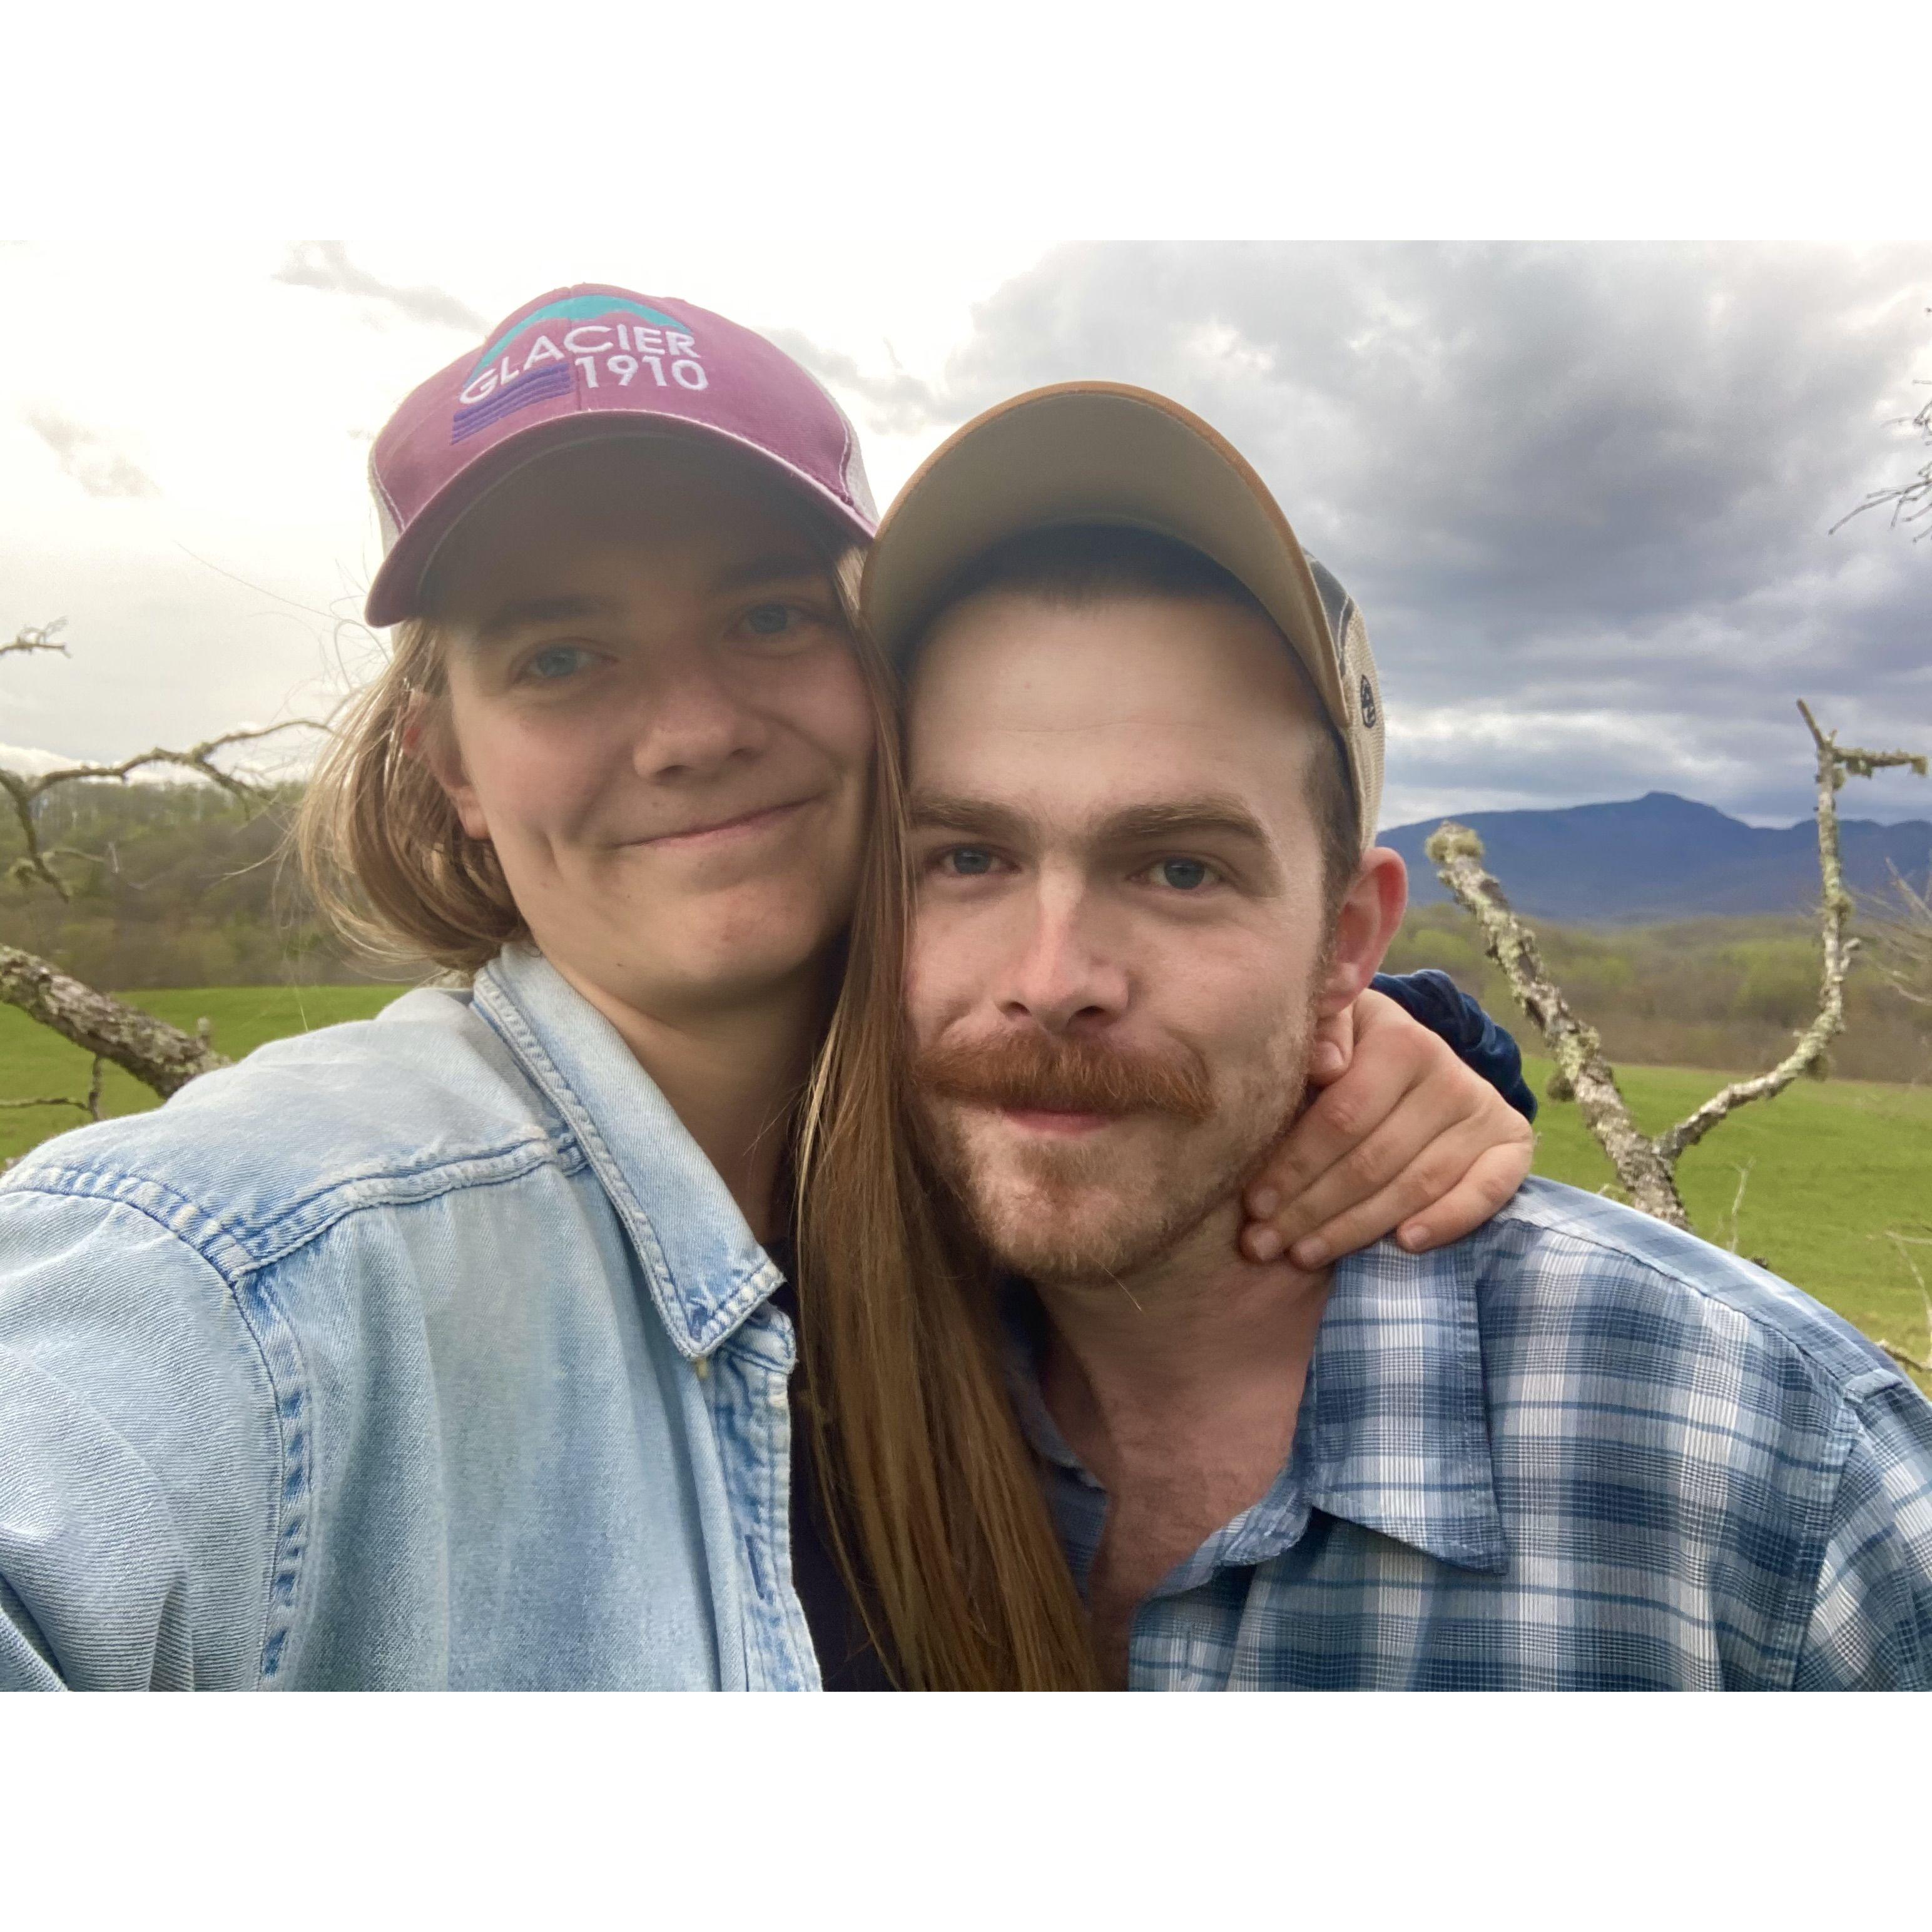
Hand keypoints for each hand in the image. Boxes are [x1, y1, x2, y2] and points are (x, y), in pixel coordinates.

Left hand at [1240, 986, 1534, 1268]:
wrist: (1409, 1059)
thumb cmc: (1347, 1050)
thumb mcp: (1326, 1027)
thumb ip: (1319, 1030)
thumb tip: (1326, 1064)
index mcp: (1400, 1039)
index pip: (1341, 1117)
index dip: (1294, 1166)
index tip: (1253, 1206)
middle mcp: (1449, 1073)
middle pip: (1373, 1159)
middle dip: (1311, 1209)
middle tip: (1265, 1244)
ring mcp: (1484, 1110)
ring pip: (1416, 1185)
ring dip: (1356, 1228)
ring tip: (1304, 1254)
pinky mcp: (1511, 1144)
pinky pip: (1486, 1192)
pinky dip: (1447, 1221)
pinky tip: (1404, 1244)